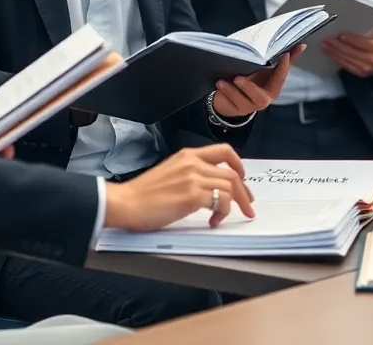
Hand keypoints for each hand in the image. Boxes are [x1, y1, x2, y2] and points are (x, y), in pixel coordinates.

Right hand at [102, 144, 253, 230]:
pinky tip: (213, 221)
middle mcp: (192, 163)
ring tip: (223, 217)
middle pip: (232, 173)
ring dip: (234, 205)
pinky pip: (221, 201)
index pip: (223, 151)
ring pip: (230, 187)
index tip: (243, 178)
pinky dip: (222, 213)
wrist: (126, 202)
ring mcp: (193, 178)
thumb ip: (190, 174)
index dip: (239, 165)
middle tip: (247, 205)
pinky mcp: (192, 195)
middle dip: (244, 192)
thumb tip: (210, 188)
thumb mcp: (170, 173)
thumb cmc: (142, 194)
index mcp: (187, 155)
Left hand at [210, 45, 301, 117]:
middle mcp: (263, 99)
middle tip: (238, 78)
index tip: (283, 55)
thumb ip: (285, 59)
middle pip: (259, 96)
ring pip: (241, 101)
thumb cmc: (253, 79)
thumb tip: (302, 45)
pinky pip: (230, 104)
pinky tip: (218, 86)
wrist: (234, 97)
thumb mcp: (266, 69)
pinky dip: (224, 94)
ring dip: (231, 91)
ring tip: (222, 82)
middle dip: (249, 88)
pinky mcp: (235, 110)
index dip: (283, 67)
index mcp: (273, 88)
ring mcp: (249, 106)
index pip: (280, 78)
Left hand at [321, 30, 372, 77]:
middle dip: (338, 45)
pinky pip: (346, 66)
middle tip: (327, 39)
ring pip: (347, 59)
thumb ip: (371, 26)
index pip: (363, 43)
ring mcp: (366, 68)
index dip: (351, 39)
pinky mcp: (360, 73)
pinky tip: (330, 53)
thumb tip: (355, 16)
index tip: (341, 35)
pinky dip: (337, 59)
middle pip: (352, 52)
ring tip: (325, 45)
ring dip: (334, 52)